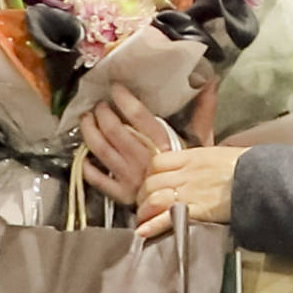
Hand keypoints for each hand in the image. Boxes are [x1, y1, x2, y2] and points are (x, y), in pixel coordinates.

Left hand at [78, 83, 218, 207]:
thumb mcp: (203, 142)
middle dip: (103, 114)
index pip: (141, 118)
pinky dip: (87, 168)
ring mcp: (133, 180)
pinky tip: (83, 156)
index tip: (116, 88)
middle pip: (116, 132)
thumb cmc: (198, 173)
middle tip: (98, 105)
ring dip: (91, 133)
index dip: (126, 100)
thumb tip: (209, 84)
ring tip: (87, 120)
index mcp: (166, 147)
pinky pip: (99, 181)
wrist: (199, 208)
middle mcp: (146, 162)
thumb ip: (203, 112)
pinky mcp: (123, 196)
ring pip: (104, 151)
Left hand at [135, 146, 248, 236]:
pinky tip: (143, 232)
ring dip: (144, 211)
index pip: (157, 162)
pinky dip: (152, 225)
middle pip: (151, 182)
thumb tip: (194, 167)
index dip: (148, 175)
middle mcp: (187, 173)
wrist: (264, 179)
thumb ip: (202, 161)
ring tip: (143, 219)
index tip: (147, 183)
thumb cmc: (249, 166)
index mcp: (193, 157)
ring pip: (154, 198)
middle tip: (142, 204)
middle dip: (142, 195)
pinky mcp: (197, 210)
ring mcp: (190, 191)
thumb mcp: (221, 155)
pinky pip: (167, 217)